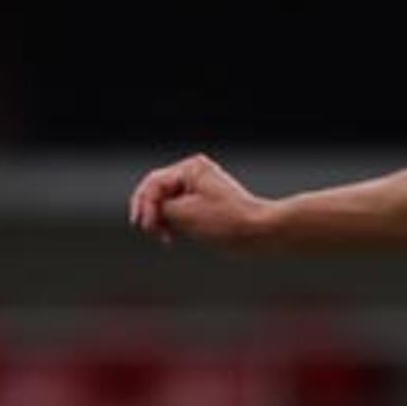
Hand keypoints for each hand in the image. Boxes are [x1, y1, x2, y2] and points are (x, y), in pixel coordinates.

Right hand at [128, 153, 274, 246]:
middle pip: (158, 190)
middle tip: (150, 231)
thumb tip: (151, 210)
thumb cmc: (227, 221)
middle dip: (151, 212)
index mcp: (191, 168)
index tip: (148, 227)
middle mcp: (195, 173)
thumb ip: (160, 208)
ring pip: (168, 201)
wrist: (261, 231)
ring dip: (161, 219)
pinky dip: (173, 222)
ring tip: (164, 237)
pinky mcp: (205, 203)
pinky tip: (171, 236)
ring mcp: (200, 187)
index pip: (154, 184)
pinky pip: (180, 210)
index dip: (145, 206)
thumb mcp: (184, 214)